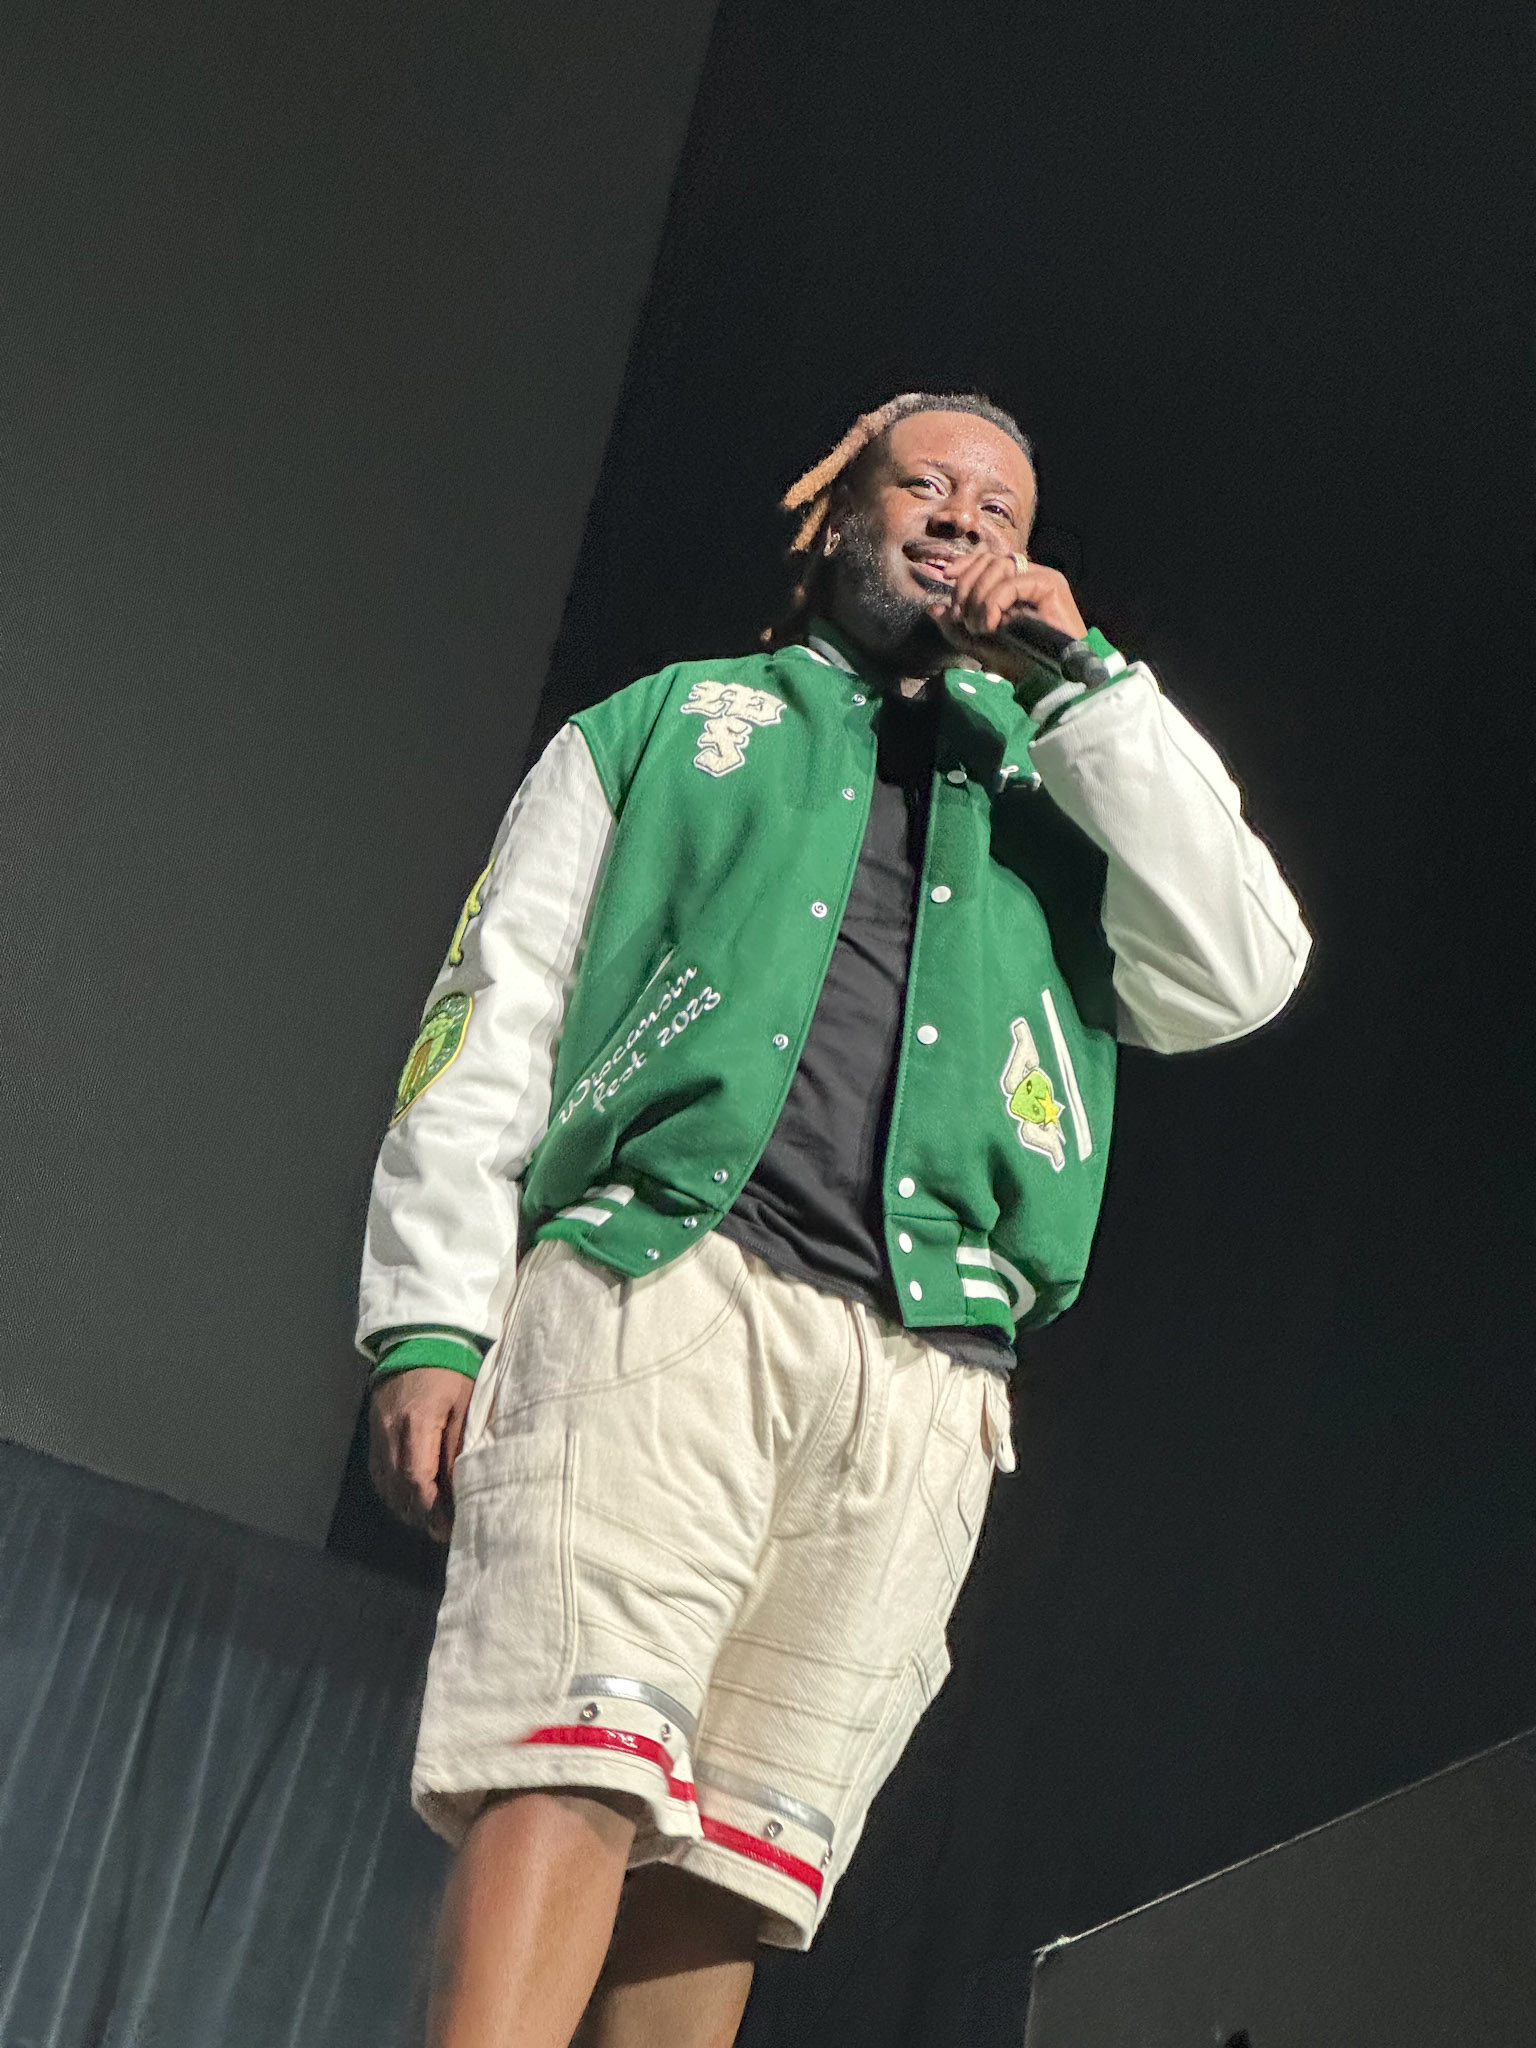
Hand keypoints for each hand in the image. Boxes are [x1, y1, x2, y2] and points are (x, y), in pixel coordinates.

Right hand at [369, 1366, 473, 1541]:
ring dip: (405, 1507)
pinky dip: (392, 1491)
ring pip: (386, 1484)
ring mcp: (378, 1433)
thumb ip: (458, 1445)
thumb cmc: (451, 1370)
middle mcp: (390, 1433)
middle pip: (399, 1488)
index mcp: (416, 1424)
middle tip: (441, 1530)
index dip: (432, 1509)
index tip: (448, 1525)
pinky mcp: (373, 1431)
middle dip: (420, 1515)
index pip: (418, 1480)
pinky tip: (408, 1499)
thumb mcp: (464, 1403)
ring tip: (428, 1520)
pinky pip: (378, 1471)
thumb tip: (459, 1486)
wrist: (418, 1339)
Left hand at [926, 548, 1087, 683]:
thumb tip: (933, 608)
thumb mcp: (979, 646)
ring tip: (981, 627)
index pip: (985, 560)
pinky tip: (994, 624)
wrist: (1049, 678)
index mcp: (1013, 585)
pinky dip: (994, 602)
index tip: (946, 577)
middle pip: (988, 559)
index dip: (964, 564)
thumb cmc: (1020, 663)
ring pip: (999, 566)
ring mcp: (1041, 578)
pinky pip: (1011, 583)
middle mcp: (1028, 576)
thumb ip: (955, 628)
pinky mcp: (1051, 584)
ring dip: (980, 597)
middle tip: (962, 618)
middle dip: (966, 587)